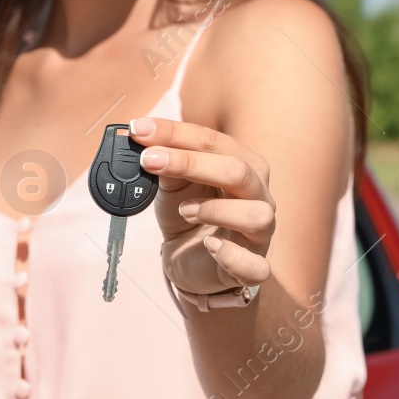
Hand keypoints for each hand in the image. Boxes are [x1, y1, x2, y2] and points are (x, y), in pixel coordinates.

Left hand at [131, 116, 275, 297]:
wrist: (190, 260)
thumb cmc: (187, 213)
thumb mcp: (172, 184)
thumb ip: (165, 161)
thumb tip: (142, 139)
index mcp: (243, 164)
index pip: (214, 141)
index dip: (175, 133)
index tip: (139, 130)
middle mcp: (258, 195)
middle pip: (237, 171)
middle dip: (191, 162)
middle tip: (149, 161)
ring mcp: (259, 233)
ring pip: (257, 214)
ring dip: (216, 210)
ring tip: (184, 210)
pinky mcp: (253, 268)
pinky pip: (256, 266)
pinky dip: (232, 256)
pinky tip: (210, 246)